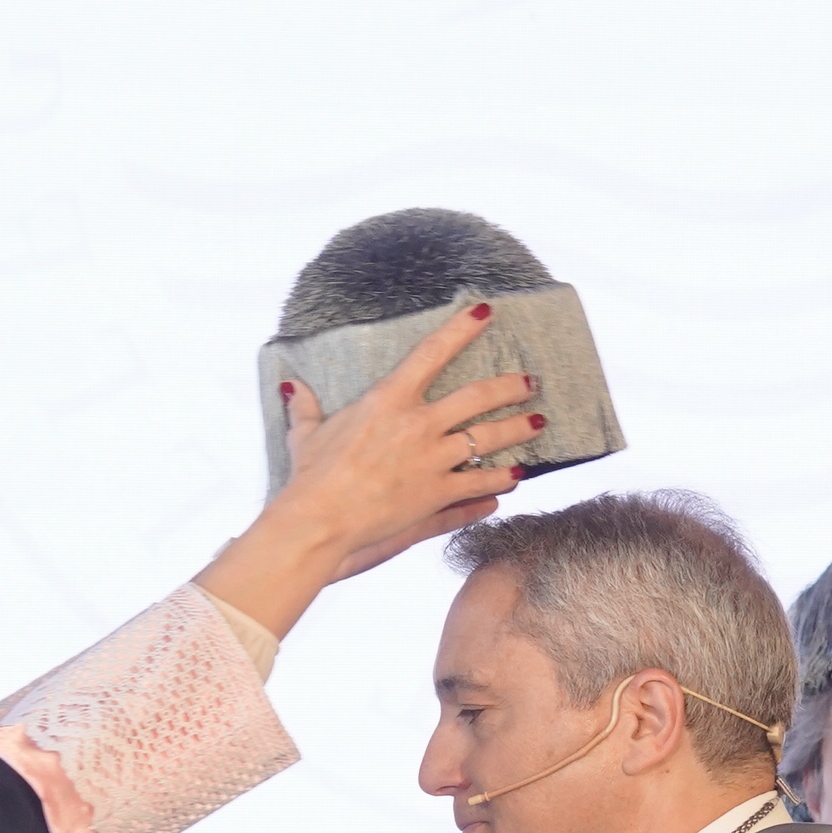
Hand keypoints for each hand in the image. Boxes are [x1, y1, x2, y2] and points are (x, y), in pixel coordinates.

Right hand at [200, 304, 544, 637]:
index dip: (462, 329)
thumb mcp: (306, 435)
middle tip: (531, 383)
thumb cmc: (310, 476)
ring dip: (517, 430)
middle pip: (478, 396)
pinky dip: (500, 481)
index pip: (432, 352)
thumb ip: (307, 408)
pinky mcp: (438, 494)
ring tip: (538, 424)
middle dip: (510, 386)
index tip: (485, 312)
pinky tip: (515, 479)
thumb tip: (294, 386)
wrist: (321, 520)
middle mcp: (419, 424)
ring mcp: (433, 460)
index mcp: (388, 399)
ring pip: (488, 439)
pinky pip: (480, 484)